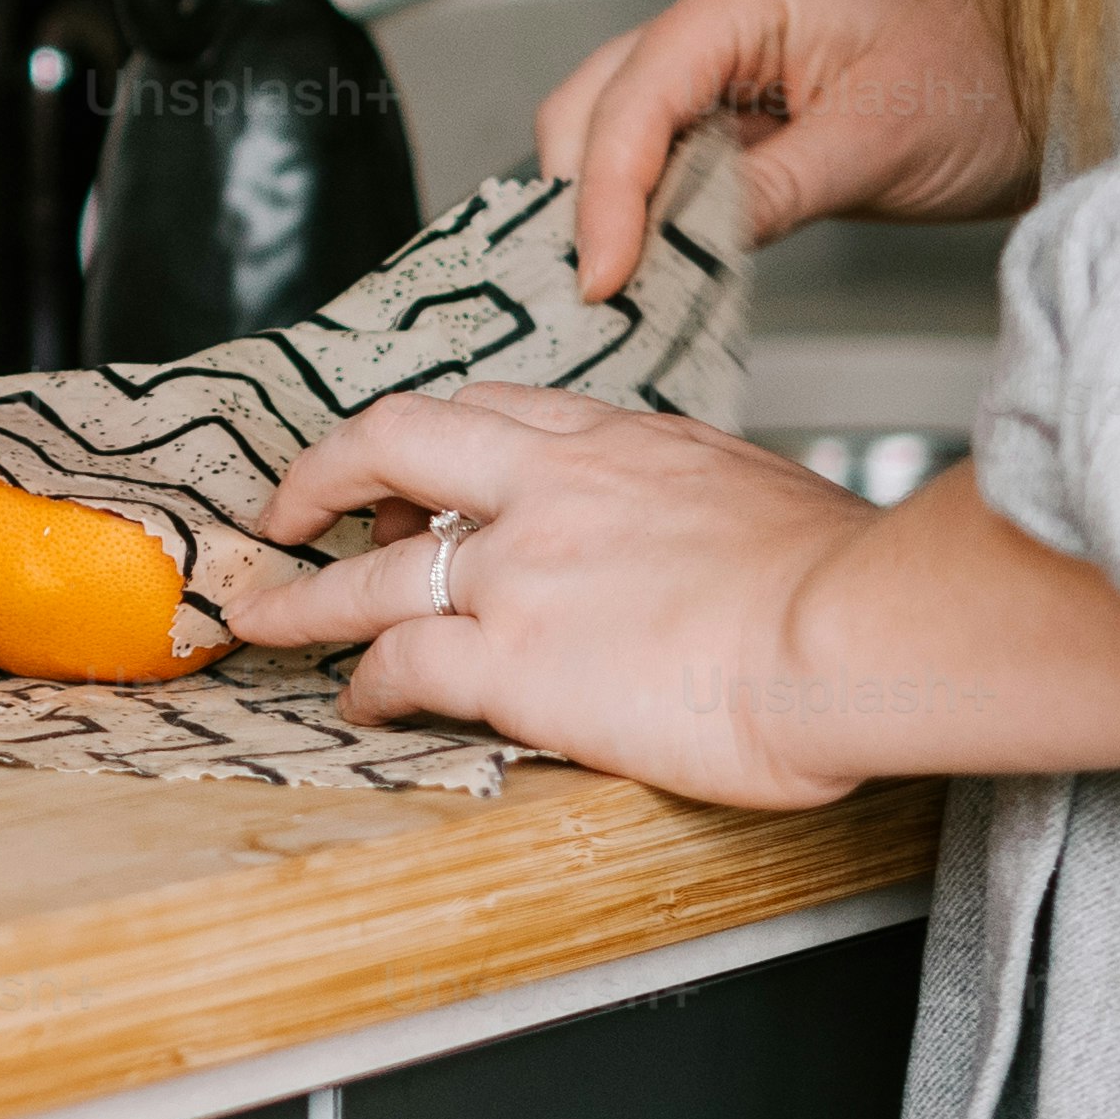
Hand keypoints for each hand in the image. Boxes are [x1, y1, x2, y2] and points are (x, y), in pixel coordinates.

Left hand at [221, 382, 876, 807]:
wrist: (855, 629)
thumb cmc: (845, 582)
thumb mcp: (758, 494)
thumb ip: (692, 501)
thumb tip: (693, 535)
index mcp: (616, 441)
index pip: (492, 415)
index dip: (432, 443)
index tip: (408, 469)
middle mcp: (548, 487)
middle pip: (393, 445)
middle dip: (322, 475)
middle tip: (288, 510)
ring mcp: (519, 571)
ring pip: (370, 569)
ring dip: (305, 597)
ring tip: (264, 620)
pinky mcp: (512, 660)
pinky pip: (399, 662)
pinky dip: (365, 682)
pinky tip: (358, 704)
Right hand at [536, 0, 1035, 297]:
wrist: (1053, 82)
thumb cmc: (991, 81)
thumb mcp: (881, 144)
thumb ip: (770, 192)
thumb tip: (678, 248)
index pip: (637, 97)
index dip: (607, 194)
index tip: (603, 277)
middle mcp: (717, 13)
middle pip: (598, 105)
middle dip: (588, 197)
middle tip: (599, 289)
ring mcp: (723, 56)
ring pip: (619, 131)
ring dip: (614, 207)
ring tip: (626, 284)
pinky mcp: (738, 104)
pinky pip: (666, 156)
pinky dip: (653, 210)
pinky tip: (662, 260)